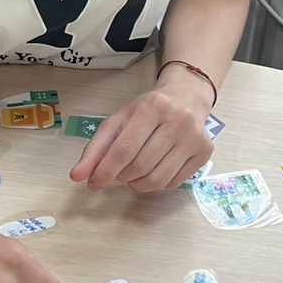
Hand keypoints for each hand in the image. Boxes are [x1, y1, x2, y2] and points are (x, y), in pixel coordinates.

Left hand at [69, 80, 213, 192]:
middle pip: (140, 166)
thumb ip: (95, 148)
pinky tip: (151, 172)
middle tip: (119, 171)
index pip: (124, 149)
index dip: (106, 170)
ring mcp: (194, 137)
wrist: (186, 97)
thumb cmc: (148, 111)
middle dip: (122, 175)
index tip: (94, 183)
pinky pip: (173, 183)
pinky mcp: (205, 152)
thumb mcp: (118, 121)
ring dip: (137, 184)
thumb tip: (78, 176)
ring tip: (133, 174)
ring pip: (157, 179)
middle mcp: (177, 120)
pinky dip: (156, 185)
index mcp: (152, 107)